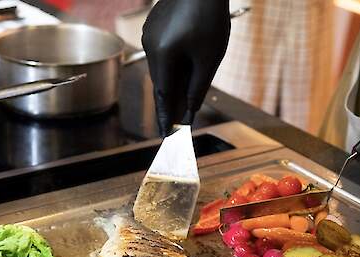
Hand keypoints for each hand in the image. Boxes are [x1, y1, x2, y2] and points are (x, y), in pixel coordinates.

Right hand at [142, 0, 229, 135]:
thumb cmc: (210, 17)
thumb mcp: (209, 58)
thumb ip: (197, 87)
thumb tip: (189, 111)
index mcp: (162, 55)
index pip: (162, 95)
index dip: (165, 118)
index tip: (166, 136)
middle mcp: (150, 45)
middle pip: (161, 81)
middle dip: (172, 101)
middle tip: (180, 123)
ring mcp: (149, 33)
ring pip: (161, 66)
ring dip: (174, 82)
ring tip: (186, 97)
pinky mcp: (154, 25)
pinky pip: (162, 52)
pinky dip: (172, 64)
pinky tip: (186, 68)